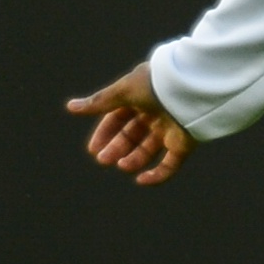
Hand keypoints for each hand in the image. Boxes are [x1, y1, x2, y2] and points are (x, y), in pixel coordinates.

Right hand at [68, 62, 195, 185]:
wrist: (192, 86)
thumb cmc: (156, 83)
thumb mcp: (124, 91)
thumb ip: (99, 102)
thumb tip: (70, 107)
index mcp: (141, 98)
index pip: (118, 119)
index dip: (105, 134)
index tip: (94, 149)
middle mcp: (155, 113)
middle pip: (132, 136)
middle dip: (117, 148)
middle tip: (103, 160)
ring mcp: (171, 128)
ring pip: (149, 150)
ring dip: (133, 160)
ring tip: (121, 165)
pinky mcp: (185, 143)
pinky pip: (171, 164)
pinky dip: (157, 175)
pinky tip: (141, 180)